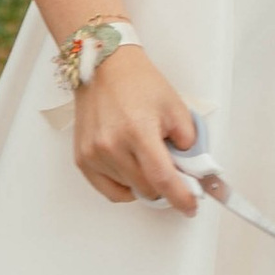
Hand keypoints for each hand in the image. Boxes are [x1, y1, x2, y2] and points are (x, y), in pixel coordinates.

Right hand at [72, 41, 199, 215]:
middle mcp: (111, 145)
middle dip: (165, 184)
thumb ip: (188, 140)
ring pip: (130, 190)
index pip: (162, 178)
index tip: (191, 207)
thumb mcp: (175, 106)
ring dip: (143, 181)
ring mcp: (94, 154)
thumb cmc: (138, 82)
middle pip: (147, 188)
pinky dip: (125, 186)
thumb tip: (192, 169)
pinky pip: (109, 190)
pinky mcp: (82, 159)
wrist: (104, 67)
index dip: (180, 197)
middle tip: (170, 167)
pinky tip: (131, 169)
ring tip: (144, 154)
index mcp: (138, 130)